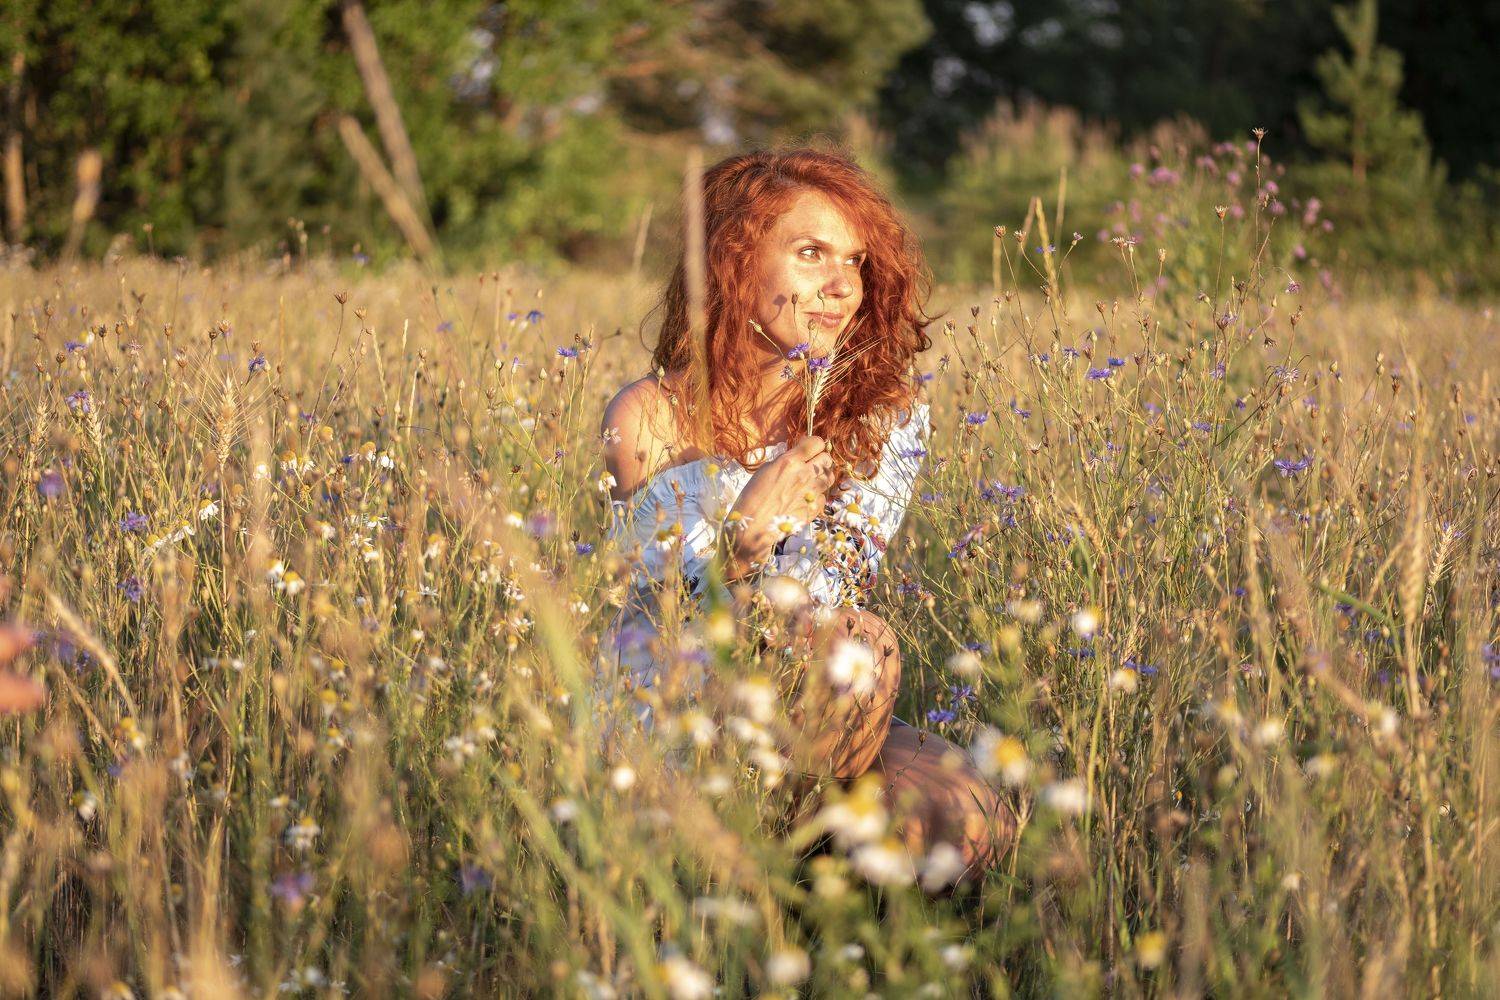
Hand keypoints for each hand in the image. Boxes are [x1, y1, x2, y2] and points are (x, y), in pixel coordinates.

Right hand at [724, 435, 839, 578]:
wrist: (753, 526)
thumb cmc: (752, 496)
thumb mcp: (765, 470)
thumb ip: (785, 462)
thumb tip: (797, 458)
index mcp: (791, 462)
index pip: (817, 443)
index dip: (813, 444)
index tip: (807, 448)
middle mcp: (805, 475)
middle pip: (827, 459)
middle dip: (819, 459)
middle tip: (809, 465)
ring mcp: (812, 492)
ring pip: (830, 477)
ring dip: (822, 476)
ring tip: (810, 480)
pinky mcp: (814, 508)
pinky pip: (823, 497)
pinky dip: (817, 496)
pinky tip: (805, 498)